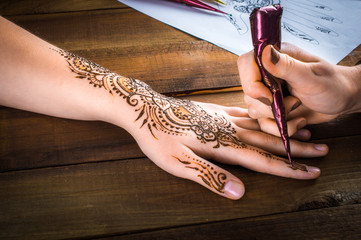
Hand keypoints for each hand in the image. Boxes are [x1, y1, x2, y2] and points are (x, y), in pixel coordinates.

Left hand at [112, 78, 326, 199]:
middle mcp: (228, 129)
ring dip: (285, 132)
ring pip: (262, 126)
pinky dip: (263, 118)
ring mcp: (223, 117)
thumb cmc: (158, 137)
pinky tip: (270, 118)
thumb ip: (210, 176)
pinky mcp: (215, 110)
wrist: (145, 108)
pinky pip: (246, 113)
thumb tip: (239, 193)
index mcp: (222, 144)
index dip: (287, 169)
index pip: (262, 160)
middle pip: (269, 141)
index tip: (310, 172)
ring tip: (306, 133)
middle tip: (322, 152)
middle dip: (296, 149)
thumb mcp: (178, 163)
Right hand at [237, 43, 360, 129]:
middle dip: (269, 105)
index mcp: (276, 57)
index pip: (246, 63)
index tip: (269, 96)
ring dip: (277, 117)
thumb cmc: (334, 85)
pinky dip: (281, 128)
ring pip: (254, 109)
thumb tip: (265, 52)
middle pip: (248, 91)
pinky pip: (264, 122)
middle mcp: (269, 73)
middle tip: (294, 103)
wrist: (344, 101)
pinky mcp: (272, 107)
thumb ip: (287, 66)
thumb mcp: (311, 77)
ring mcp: (269, 91)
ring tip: (298, 110)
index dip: (251, 82)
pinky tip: (299, 121)